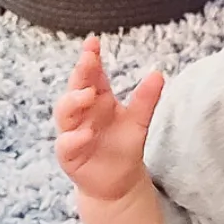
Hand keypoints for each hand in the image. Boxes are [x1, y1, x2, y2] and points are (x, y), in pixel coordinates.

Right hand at [54, 37, 164, 202]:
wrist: (118, 181)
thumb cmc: (124, 145)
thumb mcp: (139, 121)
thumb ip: (146, 99)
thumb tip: (158, 73)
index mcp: (98, 99)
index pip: (92, 74)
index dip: (90, 58)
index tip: (94, 42)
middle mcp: (82, 112)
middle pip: (76, 88)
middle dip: (80, 73)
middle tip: (89, 60)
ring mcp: (72, 132)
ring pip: (64, 113)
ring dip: (74, 102)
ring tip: (88, 94)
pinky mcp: (69, 154)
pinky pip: (67, 144)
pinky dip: (74, 138)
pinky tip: (86, 133)